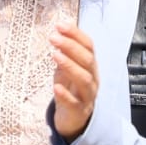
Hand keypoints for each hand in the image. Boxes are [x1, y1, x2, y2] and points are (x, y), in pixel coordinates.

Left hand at [49, 20, 98, 141]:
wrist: (75, 120)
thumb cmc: (71, 89)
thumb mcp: (68, 68)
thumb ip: (66, 52)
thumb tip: (61, 29)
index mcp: (90, 66)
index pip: (89, 47)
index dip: (76, 35)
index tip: (60, 25)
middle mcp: (92, 79)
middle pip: (87, 61)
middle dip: (71, 47)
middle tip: (53, 37)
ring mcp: (87, 96)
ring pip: (84, 79)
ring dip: (70, 66)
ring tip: (54, 55)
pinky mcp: (78, 111)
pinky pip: (74, 103)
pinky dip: (66, 94)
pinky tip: (56, 87)